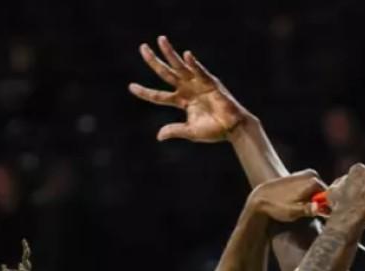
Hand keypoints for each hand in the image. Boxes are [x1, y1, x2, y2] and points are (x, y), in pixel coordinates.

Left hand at [129, 36, 248, 142]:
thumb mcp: (191, 131)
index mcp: (181, 101)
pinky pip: (201, 72)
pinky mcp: (211, 83)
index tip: (131, 86)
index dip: (145, 92)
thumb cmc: (214, 130)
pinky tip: (186, 56)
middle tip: (142, 48)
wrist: (233, 128)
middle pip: (166, 73)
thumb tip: (159, 136)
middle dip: (154, 61)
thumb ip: (175, 131)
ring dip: (170, 53)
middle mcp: (187, 89)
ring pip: (180, 66)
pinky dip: (194, 64)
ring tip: (161, 40)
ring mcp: (198, 84)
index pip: (159, 95)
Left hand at [249, 171, 326, 222]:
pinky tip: (302, 203)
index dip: (329, 209)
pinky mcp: (301, 175)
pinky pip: (313, 188)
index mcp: (313, 182)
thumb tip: (319, 208)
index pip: (331, 197)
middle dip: (323, 204)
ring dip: (316, 200)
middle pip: (325, 193)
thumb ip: (308, 210)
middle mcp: (312, 174)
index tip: (325, 218)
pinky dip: (311, 196)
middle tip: (315, 216)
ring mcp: (307, 173)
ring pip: (319, 191)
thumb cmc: (276, 206)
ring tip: (306, 210)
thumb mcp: (293, 212)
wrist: (260, 197)